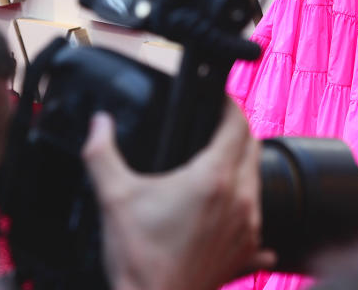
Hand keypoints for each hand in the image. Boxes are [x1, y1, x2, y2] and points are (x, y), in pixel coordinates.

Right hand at [82, 100, 275, 289]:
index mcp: (214, 178)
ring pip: (257, 179)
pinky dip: (245, 212)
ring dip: (241, 167)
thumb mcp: (114, 198)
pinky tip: (229, 217)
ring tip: (215, 167)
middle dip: (236, 132)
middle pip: (252, 147)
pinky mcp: (249, 249)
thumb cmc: (138, 258)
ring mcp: (250, 225)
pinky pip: (258, 221)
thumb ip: (102, 153)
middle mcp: (241, 198)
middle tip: (213, 129)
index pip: (238, 124)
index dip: (230, 106)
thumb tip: (99, 124)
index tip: (218, 100)